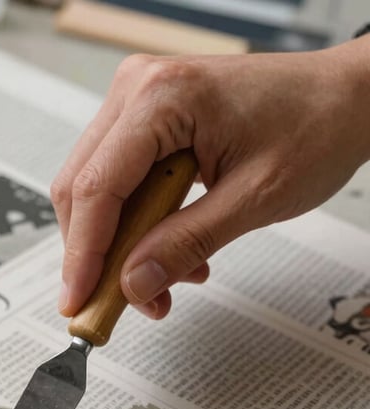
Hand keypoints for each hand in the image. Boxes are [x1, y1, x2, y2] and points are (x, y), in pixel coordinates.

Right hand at [52, 37, 369, 319]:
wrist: (345, 98)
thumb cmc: (315, 126)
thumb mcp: (254, 198)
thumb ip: (186, 243)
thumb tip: (134, 284)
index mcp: (162, 97)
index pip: (97, 187)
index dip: (82, 254)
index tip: (78, 301)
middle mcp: (138, 91)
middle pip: (82, 189)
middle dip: (96, 255)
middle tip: (115, 304)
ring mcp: (138, 103)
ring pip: (95, 191)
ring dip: (119, 246)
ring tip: (163, 281)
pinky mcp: (145, 122)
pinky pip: (118, 183)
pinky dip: (134, 226)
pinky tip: (167, 250)